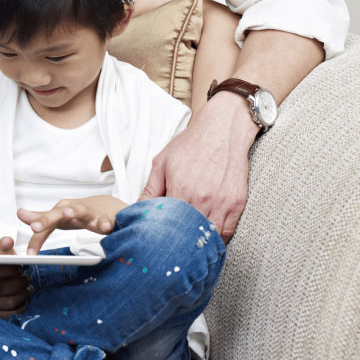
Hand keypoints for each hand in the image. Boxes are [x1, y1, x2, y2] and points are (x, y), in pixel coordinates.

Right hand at [0, 237, 30, 318]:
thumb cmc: (4, 269)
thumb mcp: (3, 257)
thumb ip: (5, 248)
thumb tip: (8, 240)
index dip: (9, 270)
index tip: (21, 268)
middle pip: (3, 288)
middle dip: (20, 283)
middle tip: (27, 278)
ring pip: (10, 302)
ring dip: (23, 294)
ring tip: (28, 288)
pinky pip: (12, 314)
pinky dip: (22, 306)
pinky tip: (24, 299)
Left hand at [17, 196, 126, 255]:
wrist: (108, 206)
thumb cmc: (81, 213)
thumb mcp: (59, 216)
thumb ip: (41, 218)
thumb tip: (20, 214)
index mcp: (61, 212)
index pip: (44, 224)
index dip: (36, 238)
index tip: (30, 252)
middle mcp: (73, 210)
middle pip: (57, 213)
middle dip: (46, 220)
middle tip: (35, 227)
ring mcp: (90, 212)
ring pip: (80, 211)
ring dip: (74, 212)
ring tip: (68, 215)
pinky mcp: (106, 217)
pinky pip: (106, 220)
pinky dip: (105, 223)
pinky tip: (104, 227)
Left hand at [138, 91, 256, 240]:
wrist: (222, 131)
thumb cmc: (192, 144)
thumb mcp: (162, 163)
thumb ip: (150, 189)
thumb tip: (137, 208)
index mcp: (181, 189)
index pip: (168, 223)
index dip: (161, 232)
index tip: (156, 236)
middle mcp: (203, 199)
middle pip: (189, 233)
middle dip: (178, 241)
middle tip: (171, 244)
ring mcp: (223, 203)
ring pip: (209, 236)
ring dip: (198, 241)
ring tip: (188, 243)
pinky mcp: (237, 203)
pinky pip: (228, 231)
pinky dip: (217, 238)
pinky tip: (206, 236)